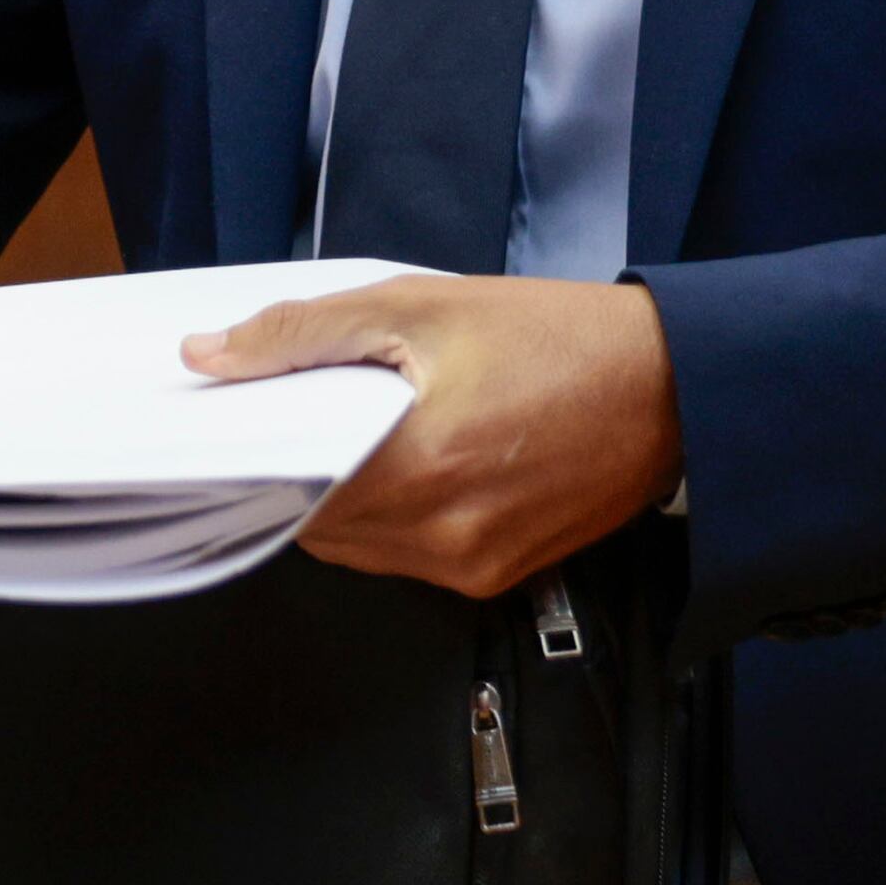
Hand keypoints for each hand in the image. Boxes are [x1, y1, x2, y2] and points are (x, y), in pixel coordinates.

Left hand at [181, 276, 681, 598]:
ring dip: (349, 499)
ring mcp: (476, 567)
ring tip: (380, 432)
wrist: (678, 383)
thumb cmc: (559, 337)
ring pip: (360, 549)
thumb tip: (207, 357)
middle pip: (316, 527)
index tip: (245, 423)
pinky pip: (413, 558)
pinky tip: (423, 461)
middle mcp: (446, 538)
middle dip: (303, 474)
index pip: (286, 493)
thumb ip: (300, 334)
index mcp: (423, 470)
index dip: (256, 457)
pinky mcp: (501, 577)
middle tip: (315, 414)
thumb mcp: (417, 307)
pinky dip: (399, 517)